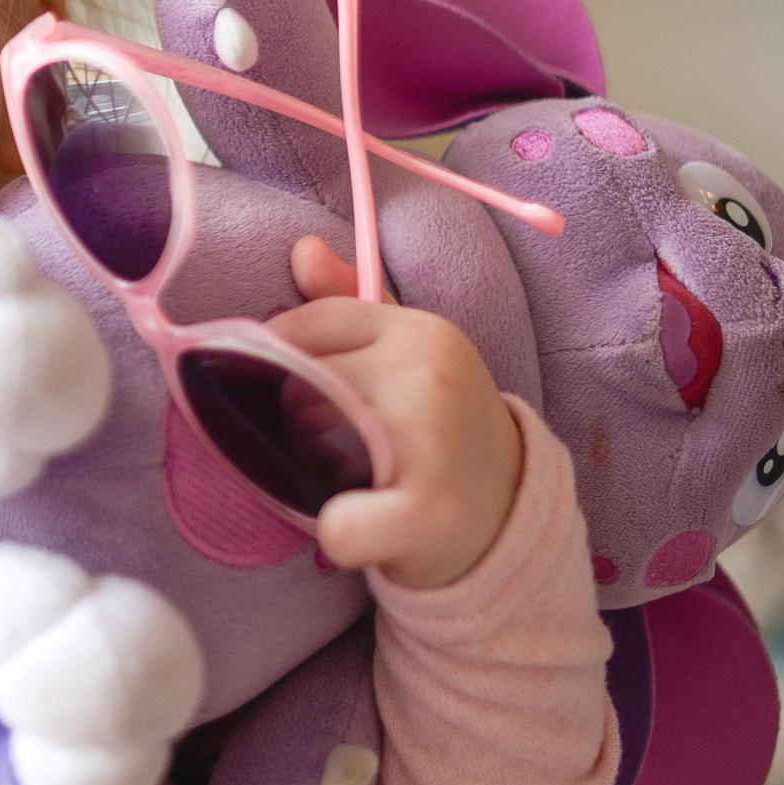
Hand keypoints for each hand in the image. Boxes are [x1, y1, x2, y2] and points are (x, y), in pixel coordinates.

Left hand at [265, 238, 524, 589]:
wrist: (508, 516)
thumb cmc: (437, 431)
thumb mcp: (406, 357)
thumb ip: (346, 306)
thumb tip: (302, 249)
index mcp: (421, 332)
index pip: (304, 327)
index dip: (275, 364)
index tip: (290, 394)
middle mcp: (427, 374)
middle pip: (294, 385)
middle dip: (288, 421)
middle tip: (324, 448)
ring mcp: (430, 441)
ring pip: (299, 445)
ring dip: (304, 474)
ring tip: (346, 480)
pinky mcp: (429, 513)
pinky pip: (339, 527)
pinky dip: (339, 535)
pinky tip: (359, 528)